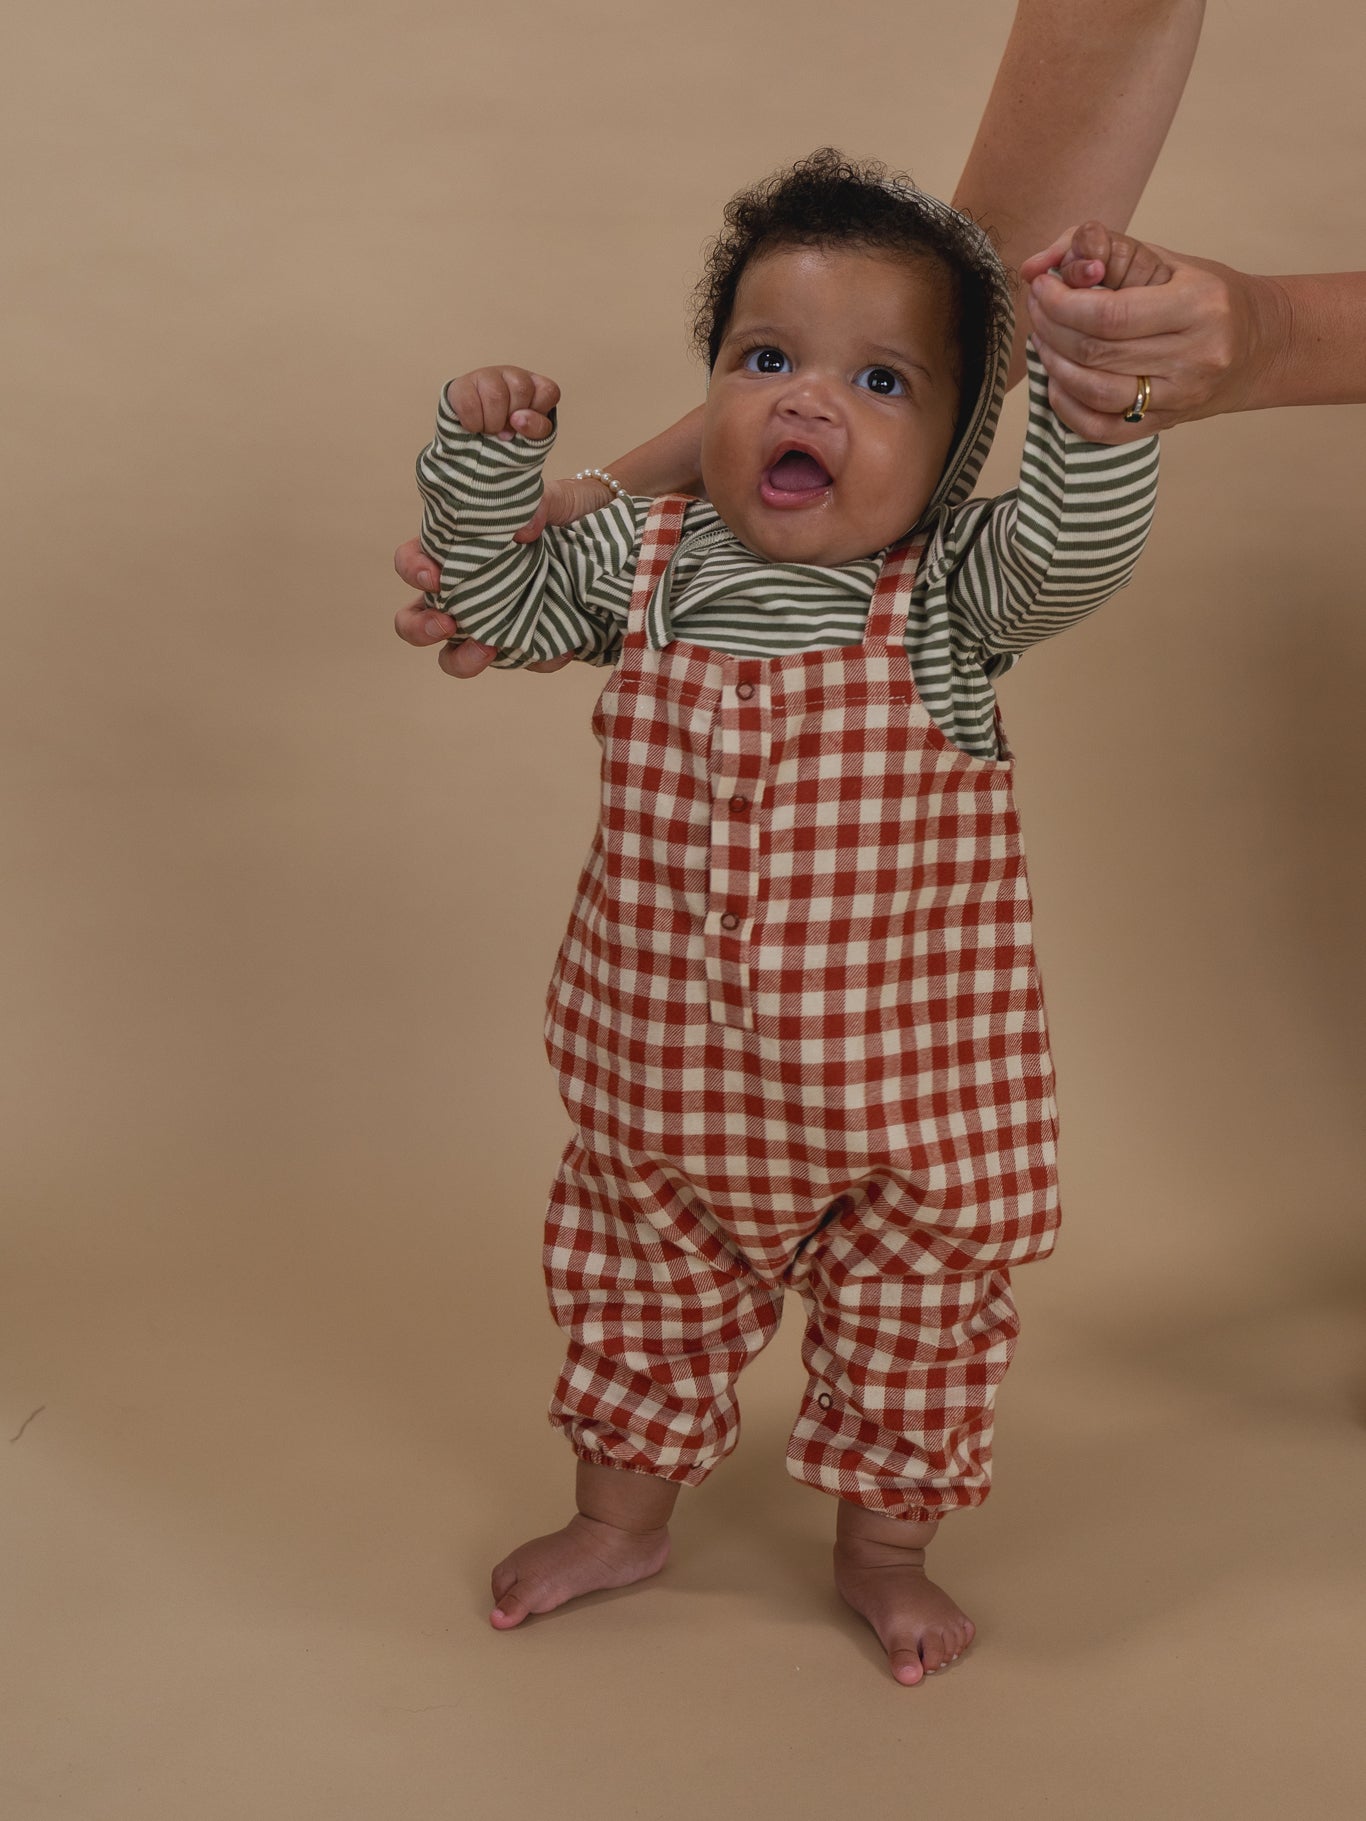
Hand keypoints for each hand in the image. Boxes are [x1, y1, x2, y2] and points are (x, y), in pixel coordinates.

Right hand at [393, 474, 615, 677]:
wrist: (612, 533)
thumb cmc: (569, 509)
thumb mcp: (559, 496)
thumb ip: (541, 503)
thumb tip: (524, 527)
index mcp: (457, 551)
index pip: (413, 561)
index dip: (413, 571)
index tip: (435, 577)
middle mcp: (464, 591)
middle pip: (414, 620)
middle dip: (421, 628)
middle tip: (449, 624)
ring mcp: (492, 621)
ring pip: (455, 656)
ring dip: (463, 660)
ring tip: (490, 649)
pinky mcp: (527, 641)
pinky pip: (524, 661)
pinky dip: (540, 661)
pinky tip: (563, 650)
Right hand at [445, 365, 559, 441]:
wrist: (471, 435)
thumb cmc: (507, 432)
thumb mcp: (530, 435)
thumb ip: (537, 429)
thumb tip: (518, 419)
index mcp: (534, 385)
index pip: (548, 392)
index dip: (538, 413)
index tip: (525, 424)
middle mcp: (512, 374)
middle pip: (521, 389)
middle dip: (513, 418)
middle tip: (505, 428)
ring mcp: (486, 375)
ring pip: (496, 395)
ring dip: (493, 424)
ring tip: (489, 428)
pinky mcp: (462, 385)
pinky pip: (470, 405)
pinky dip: (474, 424)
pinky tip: (474, 426)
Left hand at [1019, 225, 1285, 442]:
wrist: (1263, 345)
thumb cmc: (1209, 295)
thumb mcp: (1168, 260)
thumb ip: (1106, 252)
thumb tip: (1040, 263)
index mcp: (1199, 305)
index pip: (1110, 314)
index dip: (1062, 303)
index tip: (1041, 286)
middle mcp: (1194, 356)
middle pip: (1097, 353)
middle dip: (1052, 328)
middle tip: (1037, 309)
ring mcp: (1181, 396)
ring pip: (1095, 393)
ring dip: (1054, 367)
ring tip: (1044, 340)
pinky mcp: (1167, 424)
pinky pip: (1103, 429)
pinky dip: (1068, 409)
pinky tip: (1058, 383)